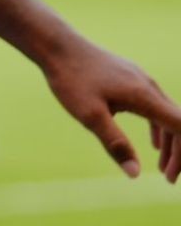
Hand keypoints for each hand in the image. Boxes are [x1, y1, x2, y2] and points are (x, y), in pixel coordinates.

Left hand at [37, 38, 180, 180]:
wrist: (57, 46)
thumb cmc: (71, 79)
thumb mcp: (90, 116)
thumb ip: (115, 144)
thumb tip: (135, 174)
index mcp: (145, 96)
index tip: (171, 176)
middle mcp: (149, 87)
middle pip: (179, 123)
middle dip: (178, 152)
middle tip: (169, 179)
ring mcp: (141, 80)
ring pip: (167, 115)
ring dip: (169, 141)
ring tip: (162, 166)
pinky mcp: (131, 79)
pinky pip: (155, 106)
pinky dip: (158, 127)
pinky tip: (154, 144)